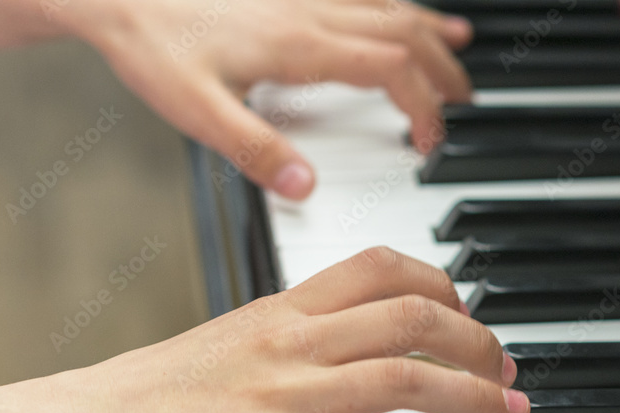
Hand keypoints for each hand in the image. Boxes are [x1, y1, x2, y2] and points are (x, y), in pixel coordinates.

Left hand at [58, 0, 472, 198]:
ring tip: (460, 46)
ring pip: (387, 5)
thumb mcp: (198, 112)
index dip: (423, 106)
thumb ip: (255, 151)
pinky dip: (391, 3)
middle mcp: (311, 13)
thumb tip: (304, 187)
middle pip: (403, 33)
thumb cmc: (154, 45)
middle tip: (465, 102)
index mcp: (300, 46)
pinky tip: (395, 7)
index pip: (389, 70)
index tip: (432, 141)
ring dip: (429, 29)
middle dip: (442, 70)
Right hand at [68, 248, 528, 412]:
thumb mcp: (227, 340)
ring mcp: (281, 393)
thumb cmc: (148, 391)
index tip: (468, 313)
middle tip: (507, 370)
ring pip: (402, 377)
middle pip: (412, 316)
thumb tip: (334, 346)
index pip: (381, 266)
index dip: (442, 283)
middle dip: (478, 340)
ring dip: (470, 396)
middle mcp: (291, 341)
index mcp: (282, 309)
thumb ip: (286, 336)